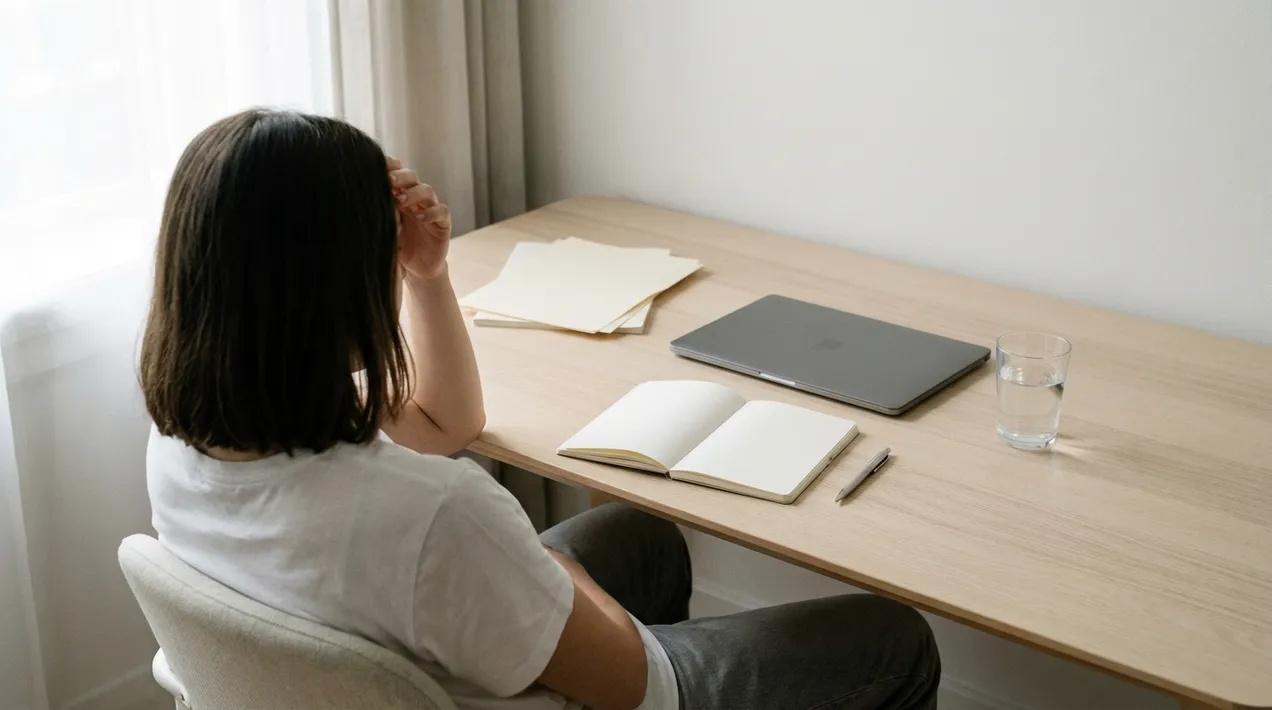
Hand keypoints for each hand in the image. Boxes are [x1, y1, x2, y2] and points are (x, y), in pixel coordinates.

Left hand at [388, 157, 451, 280]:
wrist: (416, 269)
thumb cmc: (397, 247)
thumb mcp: (384, 230)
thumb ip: (380, 215)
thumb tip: (365, 200)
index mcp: (399, 196)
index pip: (396, 174)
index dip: (390, 166)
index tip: (379, 164)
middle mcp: (415, 199)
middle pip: (412, 177)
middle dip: (401, 177)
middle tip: (389, 182)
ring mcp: (430, 210)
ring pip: (427, 191)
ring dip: (414, 193)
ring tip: (402, 201)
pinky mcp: (442, 223)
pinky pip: (441, 211)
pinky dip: (432, 212)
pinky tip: (420, 218)